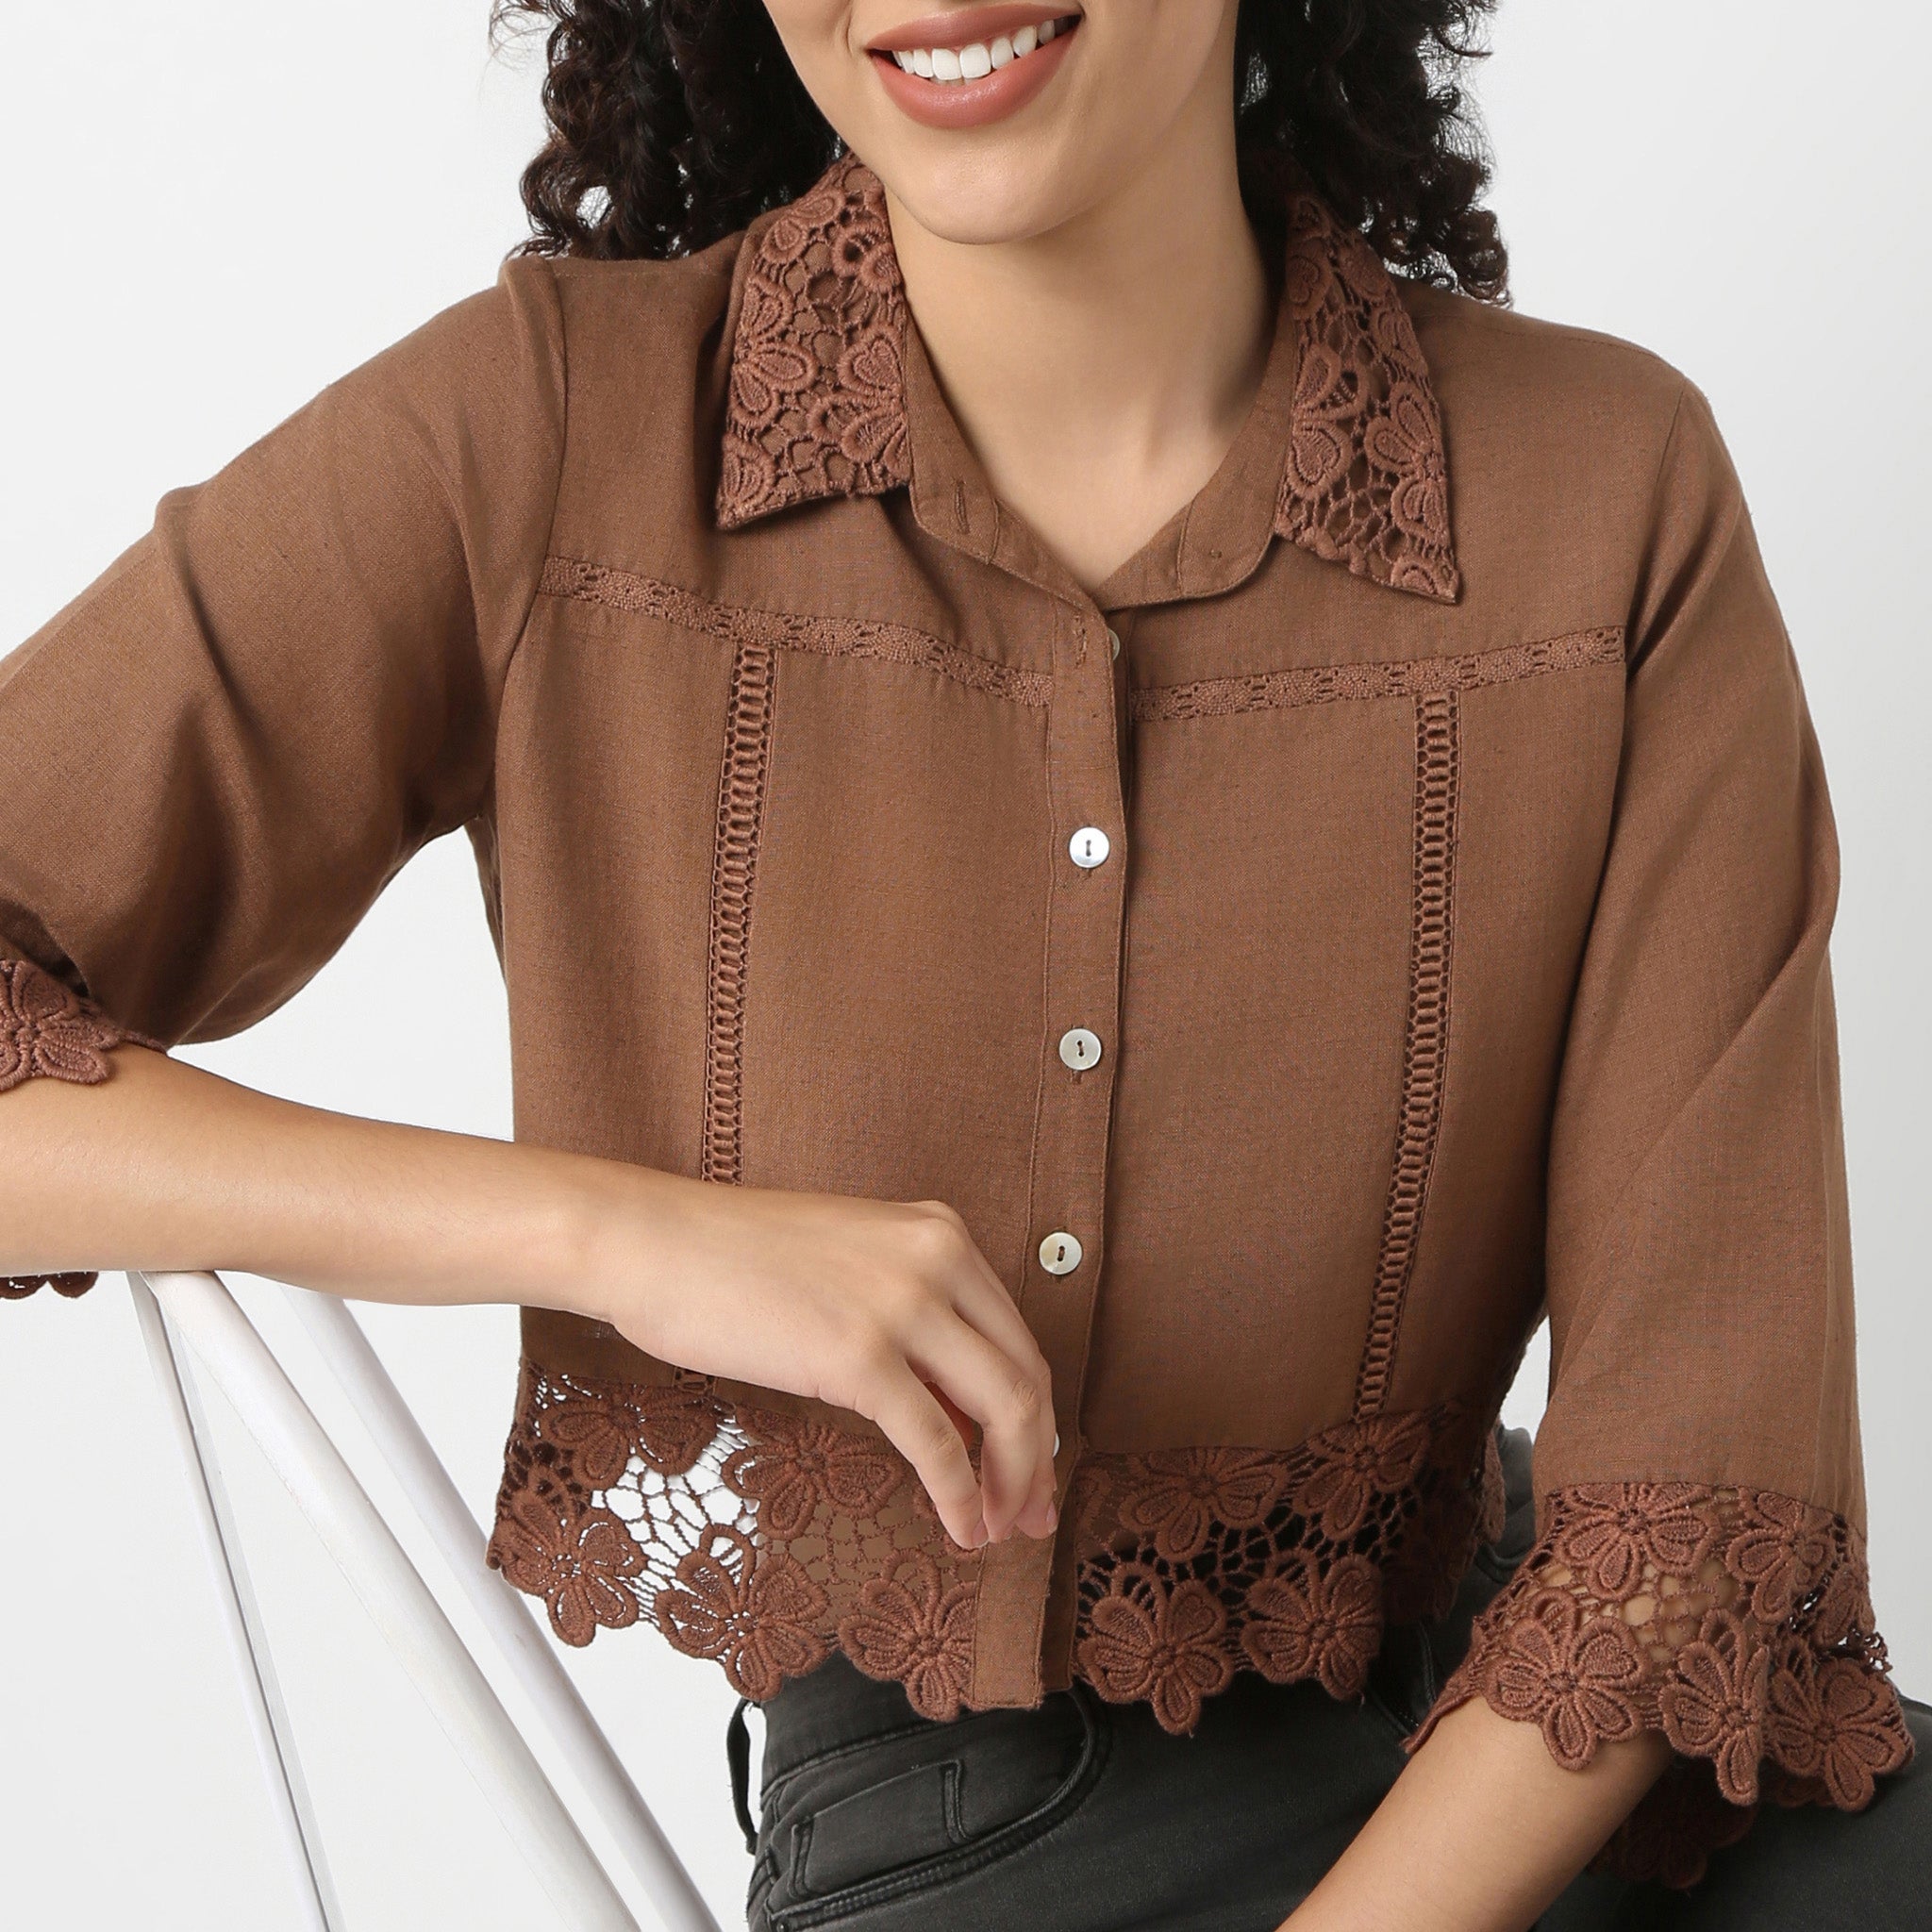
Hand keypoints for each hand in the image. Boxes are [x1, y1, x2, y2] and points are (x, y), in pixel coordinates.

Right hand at [579, 1175, 1057, 1553]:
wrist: (654, 1242)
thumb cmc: (730, 1260)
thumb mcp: (849, 1268)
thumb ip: (912, 1321)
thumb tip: (959, 1412)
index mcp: (938, 1232)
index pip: (1016, 1335)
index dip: (1034, 1411)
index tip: (1032, 1462)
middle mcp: (936, 1258)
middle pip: (1023, 1374)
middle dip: (1036, 1455)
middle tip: (1034, 1511)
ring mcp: (901, 1304)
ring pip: (1001, 1408)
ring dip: (1008, 1482)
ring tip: (999, 1529)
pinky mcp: (859, 1355)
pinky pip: (935, 1441)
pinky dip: (958, 1493)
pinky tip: (960, 1526)